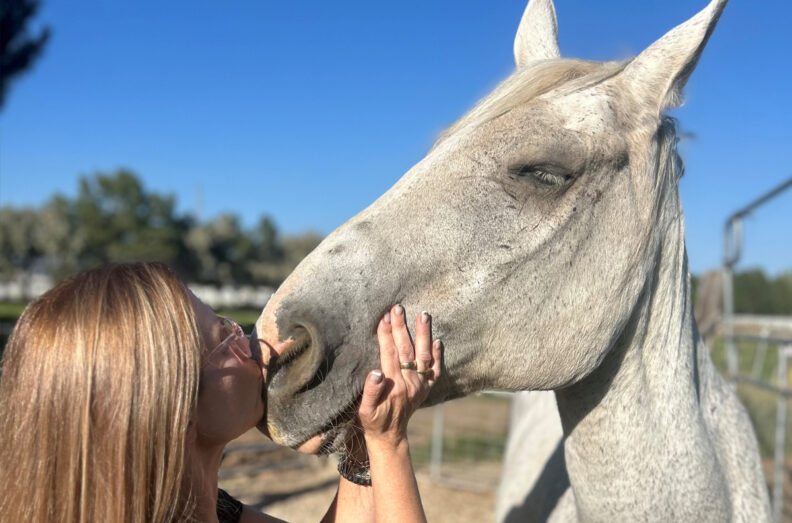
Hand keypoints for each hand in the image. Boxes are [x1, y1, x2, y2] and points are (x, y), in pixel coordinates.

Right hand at [357, 304, 442, 448]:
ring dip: (423, 334)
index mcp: (394, 387)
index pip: (390, 354)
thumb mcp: (364, 410)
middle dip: (402, 328)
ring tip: (423, 315)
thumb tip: (376, 372)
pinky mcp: (426, 388)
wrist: (390, 436)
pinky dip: (437, 355)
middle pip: (407, 350)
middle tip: (398, 308)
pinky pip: (435, 370)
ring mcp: (421, 386)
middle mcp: (411, 384)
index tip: (384, 317)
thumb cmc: (373, 421)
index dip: (386, 335)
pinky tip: (437, 340)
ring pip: (424, 356)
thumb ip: (370, 392)